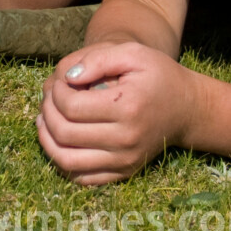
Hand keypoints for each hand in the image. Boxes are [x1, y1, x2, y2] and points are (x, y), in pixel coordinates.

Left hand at [36, 41, 199, 185]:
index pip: (71, 107)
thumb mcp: (133, 53)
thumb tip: (66, 77)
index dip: (55, 91)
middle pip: (64, 133)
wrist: (187, 109)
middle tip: (48, 98)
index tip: (60, 80)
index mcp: (127, 108)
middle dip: (47, 112)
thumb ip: (98, 59)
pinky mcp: (123, 172)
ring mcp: (124, 161)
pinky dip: (61, 161)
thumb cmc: (158, 75)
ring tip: (44, 120)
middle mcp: (125, 140)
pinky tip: (57, 140)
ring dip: (46, 140)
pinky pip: (81, 177)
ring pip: (67, 161)